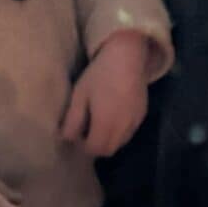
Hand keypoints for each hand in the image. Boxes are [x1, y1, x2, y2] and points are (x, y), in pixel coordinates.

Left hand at [60, 31, 149, 156]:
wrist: (127, 56)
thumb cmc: (99, 74)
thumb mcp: (80, 95)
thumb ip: (72, 120)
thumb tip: (65, 138)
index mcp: (105, 124)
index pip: (94, 149)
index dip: (83, 146)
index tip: (76, 135)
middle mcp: (122, 128)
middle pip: (108, 150)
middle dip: (96, 146)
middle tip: (85, 131)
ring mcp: (135, 121)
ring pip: (120, 142)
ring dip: (108, 140)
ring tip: (99, 123)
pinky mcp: (142, 114)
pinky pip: (129, 132)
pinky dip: (120, 131)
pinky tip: (113, 115)